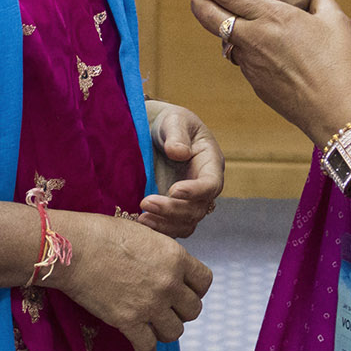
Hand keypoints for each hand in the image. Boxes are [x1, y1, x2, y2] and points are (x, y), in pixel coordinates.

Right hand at [49, 210, 212, 350]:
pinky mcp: (128, 321)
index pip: (205, 281)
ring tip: (154, 324)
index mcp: (175, 256)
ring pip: (176, 331)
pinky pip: (148, 347)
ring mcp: (150, 304)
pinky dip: (146, 349)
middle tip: (167, 308)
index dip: (195, 288)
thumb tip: (167, 265)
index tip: (184, 290)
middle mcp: (168, 282)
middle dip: (181, 310)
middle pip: (194, 309)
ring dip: (165, 329)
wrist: (75, 248)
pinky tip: (140, 344)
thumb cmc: (104, 234)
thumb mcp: (145, 234)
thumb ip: (163, 253)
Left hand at [140, 100, 223, 237]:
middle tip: (146, 203)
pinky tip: (138, 223)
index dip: (195, 191)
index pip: (211, 185)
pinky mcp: (172, 210)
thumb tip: (180, 153)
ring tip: (141, 219)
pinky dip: (158, 229)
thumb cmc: (168, 122)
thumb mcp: (174, 120)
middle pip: (197, 209)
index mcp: (210, 164)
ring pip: (186, 224)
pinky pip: (171, 227)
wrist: (152, 131)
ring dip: (165, 225)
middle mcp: (203, 187)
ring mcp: (188, 201)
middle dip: (173, 209)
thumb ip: (177, 135)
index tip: (173, 190)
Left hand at [191, 0, 350, 146]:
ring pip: (226, 41)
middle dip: (199, 1)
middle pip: (210, 17)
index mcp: (272, 17)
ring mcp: (251, 64)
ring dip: (222, 27)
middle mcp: (254, 39)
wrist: (336, 112)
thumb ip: (319, 1)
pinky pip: (243, 60)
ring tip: (229, 17)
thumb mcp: (335, 21)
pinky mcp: (255, 84)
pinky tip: (260, 48)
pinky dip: (244, 49)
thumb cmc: (339, 65)